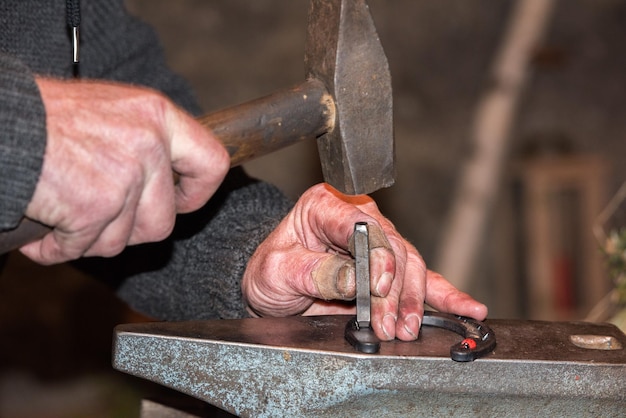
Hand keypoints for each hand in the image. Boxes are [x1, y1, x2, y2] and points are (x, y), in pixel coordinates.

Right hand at [20, 78, 228, 263]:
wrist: (2, 124)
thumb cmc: (46, 117)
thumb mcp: (112, 111)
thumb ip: (146, 142)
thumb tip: (170, 183)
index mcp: (158, 115)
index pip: (212, 163)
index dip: (197, 195)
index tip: (178, 204)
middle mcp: (149, 144)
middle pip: (163, 222)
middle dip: (129, 230)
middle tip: (99, 215)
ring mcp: (124, 177)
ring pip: (122, 241)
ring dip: (90, 237)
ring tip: (64, 211)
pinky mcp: (94, 206)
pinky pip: (83, 248)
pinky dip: (58, 247)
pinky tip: (45, 226)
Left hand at [242, 183, 487, 340]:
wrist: (273, 285)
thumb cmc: (271, 270)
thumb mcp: (277, 271)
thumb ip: (314, 272)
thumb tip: (354, 280)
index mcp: (326, 206)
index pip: (361, 225)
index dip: (375, 256)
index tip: (378, 288)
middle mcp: (358, 218)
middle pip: (391, 247)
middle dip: (394, 290)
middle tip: (389, 323)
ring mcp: (377, 240)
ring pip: (410, 264)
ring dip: (413, 299)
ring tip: (408, 328)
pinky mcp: (388, 266)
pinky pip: (421, 278)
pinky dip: (443, 294)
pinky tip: (466, 308)